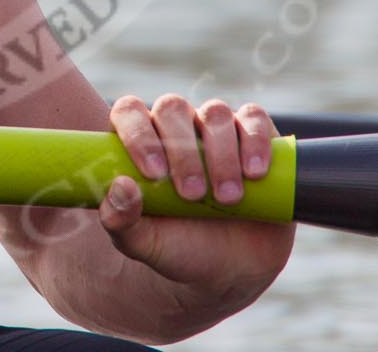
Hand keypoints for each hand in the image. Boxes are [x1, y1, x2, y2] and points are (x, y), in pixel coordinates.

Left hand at [98, 93, 294, 295]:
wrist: (231, 268)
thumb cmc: (178, 247)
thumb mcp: (144, 244)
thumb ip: (120, 221)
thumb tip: (120, 186)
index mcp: (140, 144)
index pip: (129, 112)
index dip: (138, 133)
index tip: (154, 173)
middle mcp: (175, 128)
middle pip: (172, 108)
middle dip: (183, 152)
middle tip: (192, 194)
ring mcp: (215, 129)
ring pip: (215, 113)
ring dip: (221, 154)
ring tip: (227, 198)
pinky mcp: (254, 137)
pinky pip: (255, 118)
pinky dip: (256, 141)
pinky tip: (255, 173)